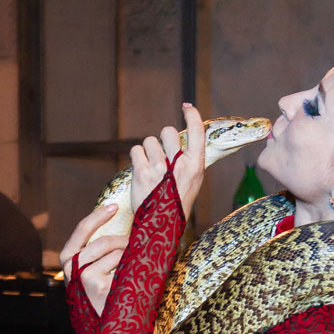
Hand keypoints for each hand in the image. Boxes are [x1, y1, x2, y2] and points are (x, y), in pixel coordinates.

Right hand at [59, 201, 126, 315]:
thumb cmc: (105, 304)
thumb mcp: (91, 279)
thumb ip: (93, 257)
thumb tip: (114, 228)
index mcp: (68, 265)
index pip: (81, 232)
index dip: (97, 216)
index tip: (114, 206)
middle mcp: (72, 271)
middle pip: (102, 241)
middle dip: (124, 241)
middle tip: (138, 248)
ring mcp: (84, 278)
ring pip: (113, 251)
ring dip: (129, 255)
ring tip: (136, 269)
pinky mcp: (98, 285)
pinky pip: (121, 263)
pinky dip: (131, 266)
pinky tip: (135, 278)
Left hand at [128, 103, 205, 219]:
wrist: (161, 226)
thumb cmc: (177, 202)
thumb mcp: (193, 181)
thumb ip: (189, 161)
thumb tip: (182, 140)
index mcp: (196, 166)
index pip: (197, 132)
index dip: (192, 115)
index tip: (186, 107)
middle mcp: (179, 165)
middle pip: (168, 131)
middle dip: (162, 139)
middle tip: (162, 154)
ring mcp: (160, 169)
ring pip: (150, 141)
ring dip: (148, 151)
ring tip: (151, 168)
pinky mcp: (141, 173)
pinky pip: (136, 150)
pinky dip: (136, 157)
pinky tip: (141, 169)